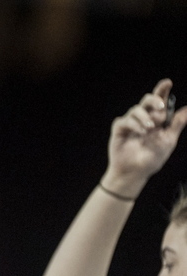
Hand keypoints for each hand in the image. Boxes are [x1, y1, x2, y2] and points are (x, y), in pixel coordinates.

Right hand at [103, 79, 186, 193]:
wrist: (135, 172)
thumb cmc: (152, 158)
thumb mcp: (169, 140)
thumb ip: (176, 123)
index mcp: (156, 119)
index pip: (160, 101)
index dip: (162, 90)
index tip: (168, 83)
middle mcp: (143, 118)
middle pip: (147, 100)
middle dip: (154, 99)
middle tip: (161, 107)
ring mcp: (130, 124)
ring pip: (136, 109)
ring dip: (145, 117)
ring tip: (149, 128)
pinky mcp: (119, 129)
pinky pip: (125, 120)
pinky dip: (134, 124)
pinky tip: (140, 132)